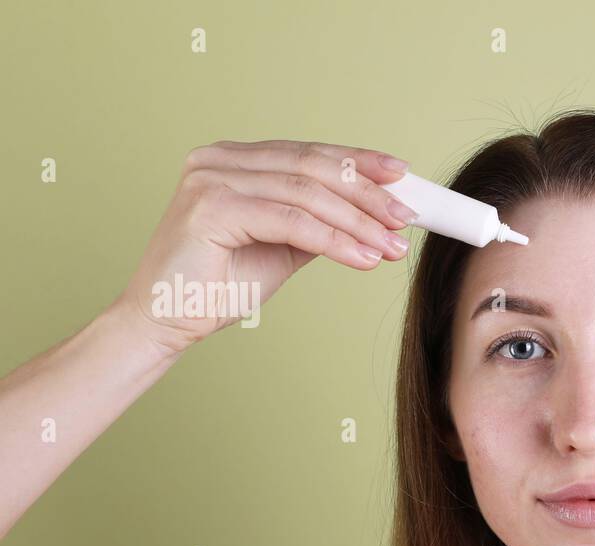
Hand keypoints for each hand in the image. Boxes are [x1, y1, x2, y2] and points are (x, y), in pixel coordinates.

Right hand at [113, 139, 417, 353]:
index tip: (402, 177)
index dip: (359, 162)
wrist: (167, 321)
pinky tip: (363, 258)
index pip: (308, 154)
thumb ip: (317, 222)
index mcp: (233, 160)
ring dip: (358, 222)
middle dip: (367, 194)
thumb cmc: (217, 285)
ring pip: (307, 194)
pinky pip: (291, 222)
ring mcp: (211, 179)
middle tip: (407, 217)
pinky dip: (334, 241)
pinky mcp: (210, 208)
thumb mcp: (281, 246)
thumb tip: (371, 213)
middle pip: (312, 168)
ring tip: (392, 246)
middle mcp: (219, 159)